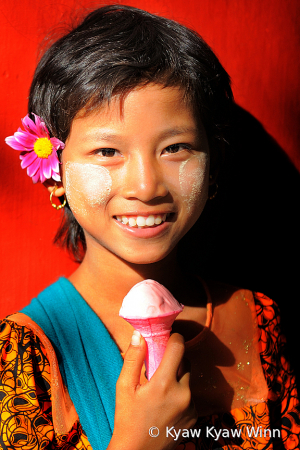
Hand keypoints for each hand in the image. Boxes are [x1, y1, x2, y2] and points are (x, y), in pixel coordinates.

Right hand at [108, 331, 196, 449]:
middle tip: (160, 365)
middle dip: (175, 359)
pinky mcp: (195, 417)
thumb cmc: (127, 418)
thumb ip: (133, 359)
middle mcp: (183, 394)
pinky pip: (190, 395)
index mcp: (164, 384)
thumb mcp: (124, 388)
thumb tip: (139, 335)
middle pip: (186, 362)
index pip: (178, 347)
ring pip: (188, 379)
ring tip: (161, 389)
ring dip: (178, 377)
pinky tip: (166, 403)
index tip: (168, 337)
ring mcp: (191, 407)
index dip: (174, 337)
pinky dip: (181, 393)